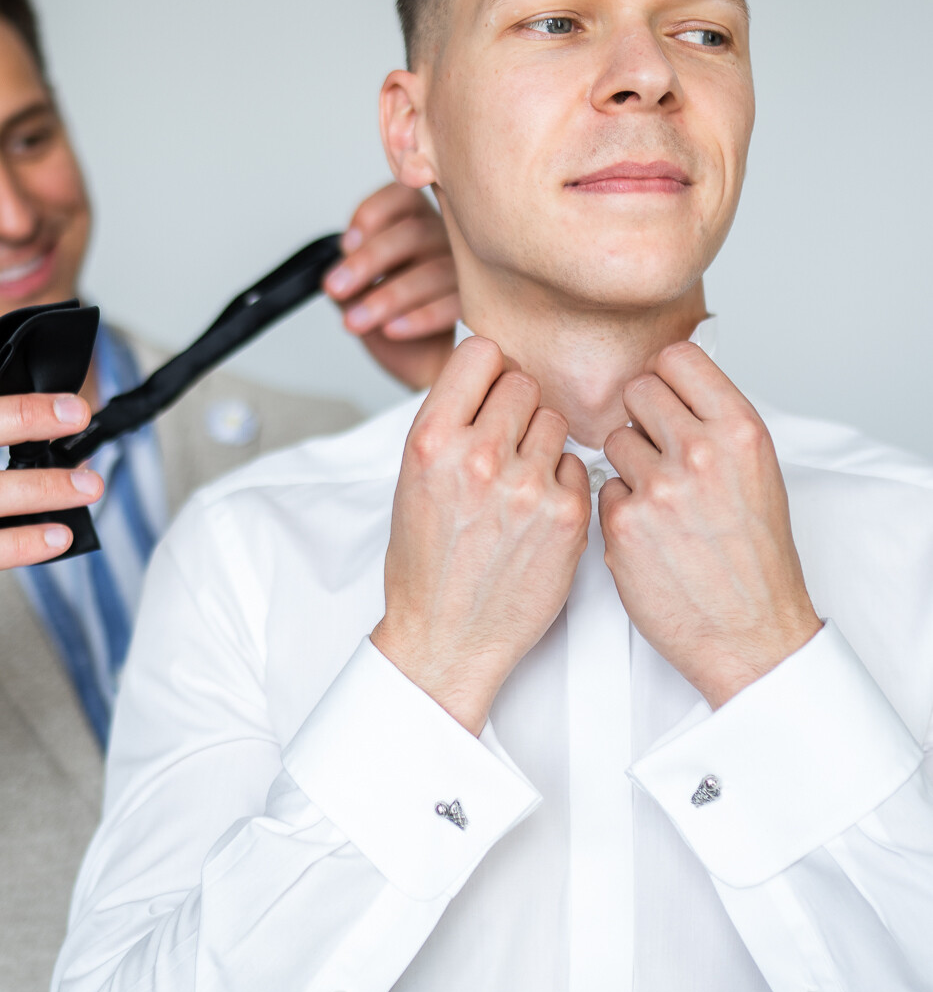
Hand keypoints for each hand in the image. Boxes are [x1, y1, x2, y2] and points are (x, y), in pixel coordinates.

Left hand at [323, 184, 458, 388]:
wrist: (423, 363)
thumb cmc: (393, 318)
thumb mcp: (359, 294)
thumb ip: (346, 279)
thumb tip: (336, 277)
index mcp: (415, 220)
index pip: (399, 196)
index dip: (370, 214)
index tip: (345, 244)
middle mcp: (445, 237)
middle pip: (412, 233)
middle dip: (368, 261)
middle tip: (335, 288)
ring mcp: (466, 269)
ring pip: (433, 270)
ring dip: (389, 296)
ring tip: (355, 322)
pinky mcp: (477, 304)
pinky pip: (454, 304)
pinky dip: (421, 317)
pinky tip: (392, 330)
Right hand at [371, 338, 590, 732]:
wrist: (447, 638)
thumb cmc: (426, 565)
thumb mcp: (412, 481)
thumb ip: (449, 425)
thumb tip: (488, 376)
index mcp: (431, 442)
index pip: (481, 353)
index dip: (487, 371)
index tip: (486, 391)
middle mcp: (479, 458)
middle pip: (523, 383)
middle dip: (515, 409)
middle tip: (501, 448)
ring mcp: (527, 487)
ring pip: (555, 422)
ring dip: (541, 444)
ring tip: (516, 485)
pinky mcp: (567, 517)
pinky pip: (577, 466)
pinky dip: (562, 483)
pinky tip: (536, 513)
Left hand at [599, 343, 820, 708]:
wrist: (751, 632)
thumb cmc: (756, 558)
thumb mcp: (757, 473)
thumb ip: (716, 424)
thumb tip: (673, 386)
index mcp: (740, 431)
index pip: (678, 358)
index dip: (665, 377)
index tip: (667, 395)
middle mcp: (700, 452)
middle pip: (636, 392)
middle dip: (642, 419)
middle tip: (661, 453)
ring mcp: (658, 488)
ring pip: (613, 441)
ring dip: (628, 465)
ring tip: (661, 501)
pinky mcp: (622, 524)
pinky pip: (602, 490)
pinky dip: (618, 508)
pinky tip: (649, 534)